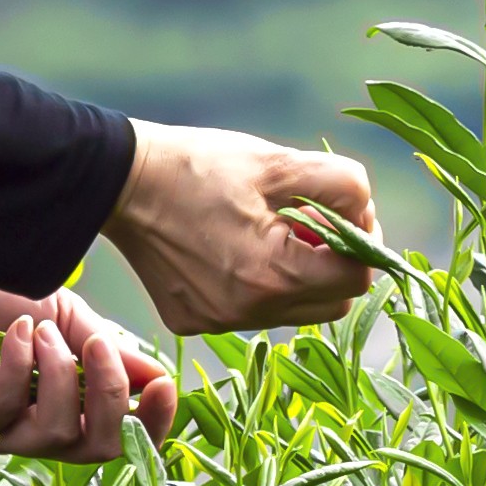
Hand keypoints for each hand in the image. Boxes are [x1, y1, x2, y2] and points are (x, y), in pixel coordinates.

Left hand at [0, 264, 176, 461]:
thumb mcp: (71, 320)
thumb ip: (110, 352)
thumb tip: (158, 380)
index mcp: (70, 409)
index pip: (121, 439)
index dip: (150, 424)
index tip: (164, 386)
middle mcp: (36, 432)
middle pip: (95, 450)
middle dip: (108, 396)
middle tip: (98, 345)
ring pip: (54, 434)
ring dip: (59, 373)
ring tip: (41, 329)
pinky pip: (5, 411)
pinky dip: (20, 368)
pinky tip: (18, 334)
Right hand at [101, 122, 381, 335]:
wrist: (119, 181)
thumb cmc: (199, 166)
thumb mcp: (279, 162)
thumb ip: (342, 187)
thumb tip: (366, 216)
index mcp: (272, 275)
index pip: (356, 278)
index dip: (362, 242)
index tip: (345, 213)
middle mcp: (246, 312)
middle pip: (331, 304)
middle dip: (335, 263)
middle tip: (311, 220)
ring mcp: (216, 322)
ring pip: (293, 310)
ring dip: (299, 275)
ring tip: (271, 229)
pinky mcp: (193, 322)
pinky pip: (250, 312)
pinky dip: (258, 284)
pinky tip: (232, 246)